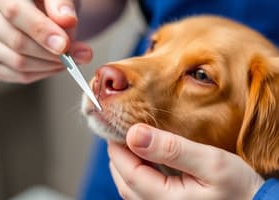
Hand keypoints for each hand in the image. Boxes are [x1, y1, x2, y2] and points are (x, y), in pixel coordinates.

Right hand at [0, 0, 91, 82]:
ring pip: (18, 63)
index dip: (42, 31)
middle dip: (54, 53)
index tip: (65, 44)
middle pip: (18, 43)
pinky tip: (57, 65)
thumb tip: (67, 19)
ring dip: (52, 66)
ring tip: (72, 58)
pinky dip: (43, 74)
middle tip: (81, 54)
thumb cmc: (47, 0)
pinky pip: (19, 75)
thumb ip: (60, 2)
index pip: (15, 13)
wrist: (38, 8)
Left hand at [108, 123, 263, 199]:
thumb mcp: (209, 162)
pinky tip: (144, 159)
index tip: (117, 129)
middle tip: (119, 133)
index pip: (129, 173)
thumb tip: (135, 133)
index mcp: (165, 199)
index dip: (119, 149)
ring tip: (129, 143)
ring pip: (131, 189)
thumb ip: (171, 148)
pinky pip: (142, 192)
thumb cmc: (237, 186)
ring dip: (126, 165)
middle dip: (119, 156)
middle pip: (126, 182)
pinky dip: (137, 173)